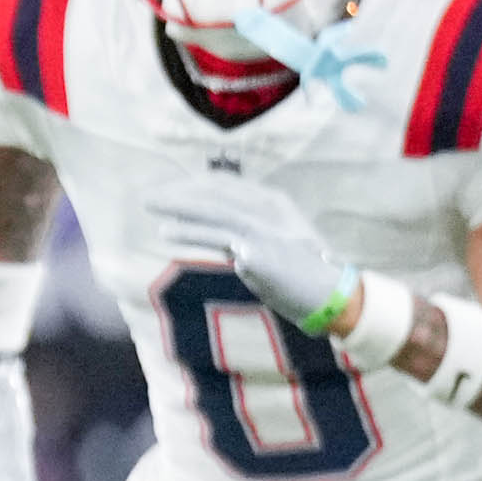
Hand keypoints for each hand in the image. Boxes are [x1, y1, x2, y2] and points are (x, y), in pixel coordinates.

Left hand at [144, 171, 359, 337]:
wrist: (333, 296)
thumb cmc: (303, 273)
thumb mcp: (275, 241)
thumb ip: (245, 232)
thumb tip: (209, 230)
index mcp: (275, 202)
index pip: (225, 184)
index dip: (193, 184)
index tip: (169, 189)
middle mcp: (269, 209)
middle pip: (214, 191)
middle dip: (178, 191)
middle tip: (148, 195)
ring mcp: (264, 228)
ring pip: (212, 208)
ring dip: (176, 204)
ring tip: (149, 204)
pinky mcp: (258, 251)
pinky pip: (216, 237)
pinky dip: (188, 231)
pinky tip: (166, 231)